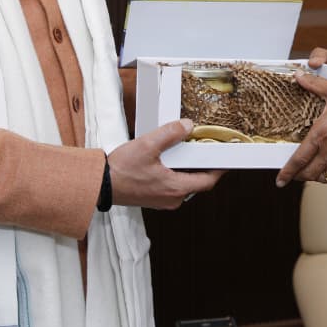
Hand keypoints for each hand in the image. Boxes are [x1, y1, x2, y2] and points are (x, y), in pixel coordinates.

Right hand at [108, 119, 222, 209]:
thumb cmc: (121, 170)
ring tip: (182, 152)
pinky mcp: (153, 199)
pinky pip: (171, 186)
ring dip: (185, 169)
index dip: (219, 170)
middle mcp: (172, 198)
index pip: (207, 181)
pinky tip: (165, 161)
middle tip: (202, 150)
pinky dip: (173, 174)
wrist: (100, 185)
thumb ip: (169, 134)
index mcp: (175, 188)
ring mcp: (162, 201)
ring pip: (183, 184)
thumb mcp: (147, 145)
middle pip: (196, 182)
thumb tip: (186, 126)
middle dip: (200, 166)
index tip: (226, 161)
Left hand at [275, 72, 326, 187]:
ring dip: (317, 174)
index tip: (280, 180)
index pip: (299, 159)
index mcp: (321, 134)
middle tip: (296, 173)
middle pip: (309, 173)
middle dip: (300, 175)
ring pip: (325, 177)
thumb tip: (299, 76)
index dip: (287, 172)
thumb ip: (314, 84)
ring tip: (315, 168)